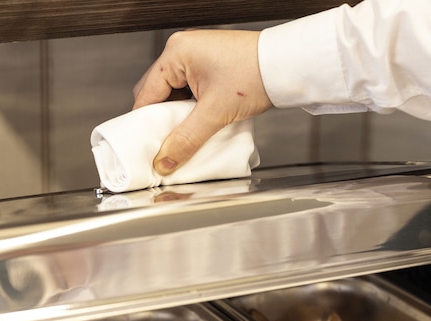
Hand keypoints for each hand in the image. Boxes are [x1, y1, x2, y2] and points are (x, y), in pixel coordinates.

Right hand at [133, 29, 272, 175]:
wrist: (286, 65)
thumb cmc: (255, 75)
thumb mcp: (215, 114)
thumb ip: (186, 140)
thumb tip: (165, 161)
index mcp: (176, 53)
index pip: (146, 94)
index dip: (144, 124)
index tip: (146, 146)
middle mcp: (182, 49)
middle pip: (156, 92)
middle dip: (160, 119)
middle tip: (166, 142)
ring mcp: (195, 55)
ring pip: (173, 93)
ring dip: (178, 114)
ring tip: (186, 133)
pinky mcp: (208, 64)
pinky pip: (188, 89)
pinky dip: (191, 107)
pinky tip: (199, 122)